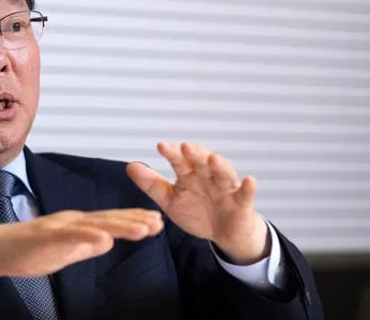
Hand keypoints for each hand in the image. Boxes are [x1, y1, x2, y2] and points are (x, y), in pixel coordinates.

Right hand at [0, 208, 162, 285]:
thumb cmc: (28, 249)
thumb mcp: (65, 250)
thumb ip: (85, 245)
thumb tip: (107, 242)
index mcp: (77, 224)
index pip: (110, 222)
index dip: (133, 220)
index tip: (156, 222)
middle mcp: (71, 221)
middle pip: (107, 220)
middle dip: (134, 220)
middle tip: (158, 223)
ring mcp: (58, 227)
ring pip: (93, 225)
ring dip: (120, 226)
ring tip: (142, 228)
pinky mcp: (45, 237)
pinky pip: (69, 237)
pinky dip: (87, 237)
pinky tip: (104, 239)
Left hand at [126, 142, 268, 264]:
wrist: (222, 233)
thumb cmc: (197, 211)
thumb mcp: (170, 200)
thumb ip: (152, 184)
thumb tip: (130, 166)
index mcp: (189, 175)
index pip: (180, 161)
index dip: (172, 154)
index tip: (161, 146)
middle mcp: (208, 177)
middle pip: (202, 162)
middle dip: (195, 154)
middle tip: (185, 146)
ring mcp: (226, 188)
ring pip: (224, 173)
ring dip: (220, 166)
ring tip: (213, 159)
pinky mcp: (242, 203)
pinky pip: (246, 194)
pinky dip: (248, 187)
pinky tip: (249, 180)